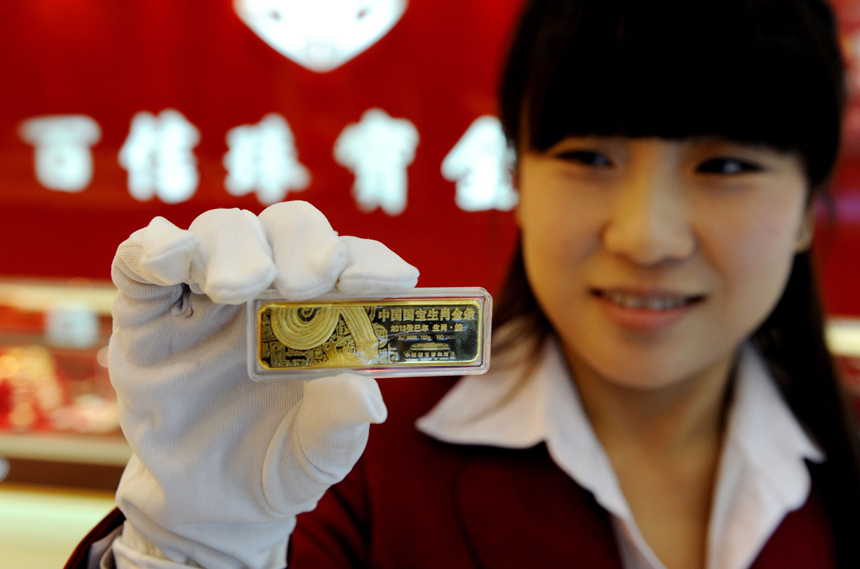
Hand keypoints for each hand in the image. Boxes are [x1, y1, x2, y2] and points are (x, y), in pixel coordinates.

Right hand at [109, 201, 417, 568]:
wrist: (211, 506)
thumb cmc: (278, 462)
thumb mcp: (319, 454)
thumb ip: (340, 423)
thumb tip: (369, 398)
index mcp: (319, 310)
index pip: (348, 262)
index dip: (369, 261)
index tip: (394, 280)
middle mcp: (266, 289)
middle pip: (287, 227)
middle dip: (302, 244)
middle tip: (306, 283)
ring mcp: (204, 294)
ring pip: (221, 230)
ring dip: (235, 247)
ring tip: (241, 286)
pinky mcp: (146, 312)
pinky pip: (140, 260)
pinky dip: (154, 249)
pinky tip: (169, 257)